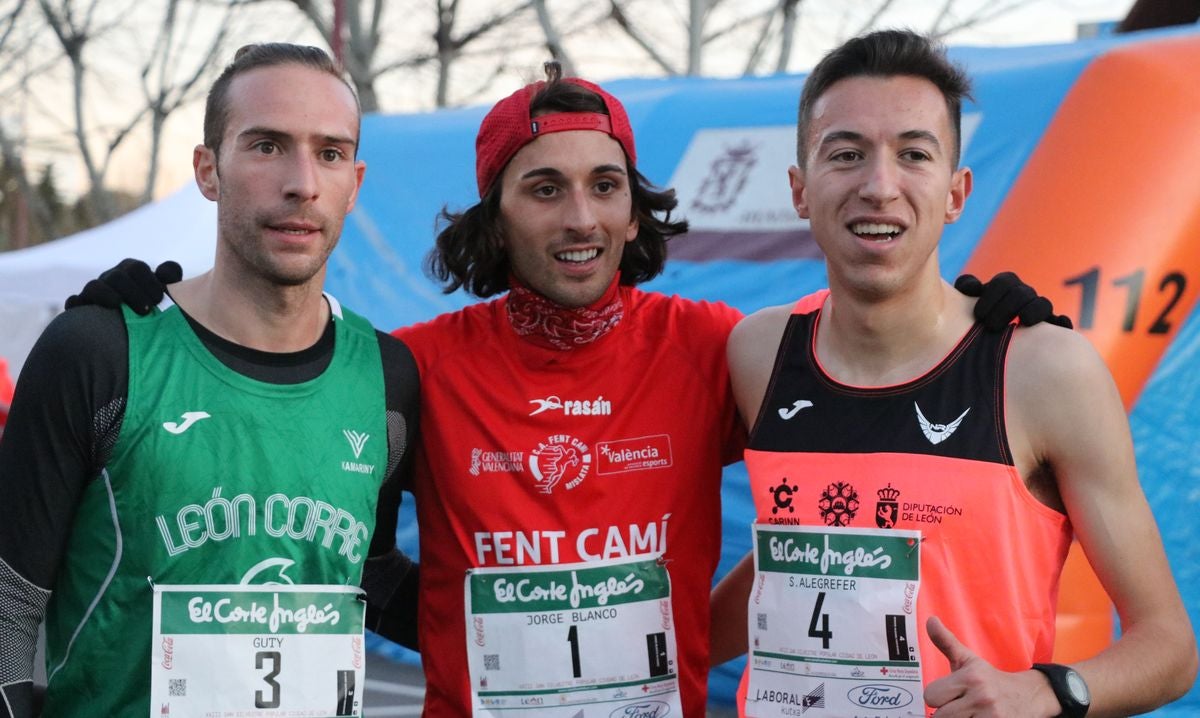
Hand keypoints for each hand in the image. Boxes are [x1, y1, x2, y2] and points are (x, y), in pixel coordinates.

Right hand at [64, 258, 181, 314]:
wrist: (130, 333)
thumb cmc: (152, 308)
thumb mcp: (163, 293)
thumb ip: (169, 278)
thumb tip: (167, 273)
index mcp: (131, 272)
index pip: (137, 268)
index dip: (149, 281)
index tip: (159, 299)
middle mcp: (111, 279)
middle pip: (117, 276)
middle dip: (132, 292)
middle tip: (146, 310)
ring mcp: (93, 292)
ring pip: (94, 287)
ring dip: (107, 295)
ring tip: (119, 306)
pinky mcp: (80, 308)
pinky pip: (74, 303)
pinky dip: (79, 306)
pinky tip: (88, 313)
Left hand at [924, 616, 1058, 716]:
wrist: (1029, 696)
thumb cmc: (990, 679)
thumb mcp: (969, 660)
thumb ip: (946, 642)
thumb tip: (930, 619)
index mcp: (970, 677)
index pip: (931, 696)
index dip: (936, 697)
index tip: (947, 695)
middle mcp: (981, 697)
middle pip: (940, 716)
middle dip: (945, 712)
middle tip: (957, 706)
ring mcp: (992, 717)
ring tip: (967, 714)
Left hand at [956, 272, 1072, 331]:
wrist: (993, 349)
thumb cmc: (977, 320)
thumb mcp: (967, 305)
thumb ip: (966, 288)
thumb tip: (972, 287)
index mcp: (1006, 286)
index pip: (1004, 282)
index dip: (992, 295)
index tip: (978, 315)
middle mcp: (1025, 295)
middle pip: (1022, 292)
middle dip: (1006, 307)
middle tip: (990, 326)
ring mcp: (1040, 311)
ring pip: (1043, 304)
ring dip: (1032, 312)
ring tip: (1022, 321)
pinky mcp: (1052, 329)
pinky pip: (1062, 323)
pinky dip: (1061, 322)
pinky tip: (1059, 324)